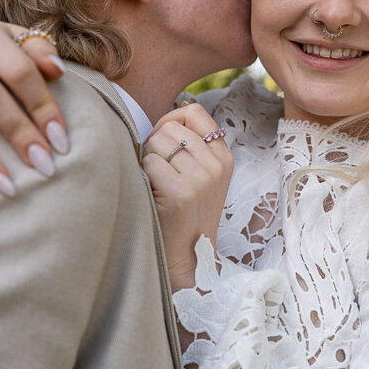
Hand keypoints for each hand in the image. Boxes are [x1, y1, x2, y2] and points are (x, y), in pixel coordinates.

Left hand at [143, 104, 232, 291]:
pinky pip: (150, 162)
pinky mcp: (180, 193)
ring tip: (158, 183)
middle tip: (159, 172)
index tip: (165, 141)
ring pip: (158, 142)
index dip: (171, 120)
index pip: (194, 112)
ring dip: (149, 160)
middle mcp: (216, 165)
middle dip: (155, 145)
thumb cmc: (186, 214)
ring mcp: (200, 179)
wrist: (189, 258)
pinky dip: (144, 176)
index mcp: (224, 157)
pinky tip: (154, 194)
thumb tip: (175, 111)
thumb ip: (193, 144)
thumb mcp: (203, 176)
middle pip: (170, 127)